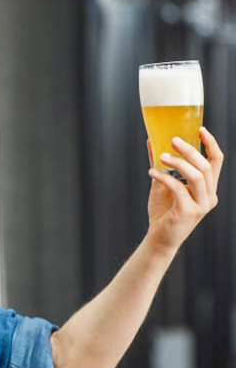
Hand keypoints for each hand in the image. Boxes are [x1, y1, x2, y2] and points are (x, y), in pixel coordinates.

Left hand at [145, 127, 223, 255]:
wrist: (159, 238)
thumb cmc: (163, 211)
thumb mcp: (162, 183)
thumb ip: (161, 164)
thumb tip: (151, 141)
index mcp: (208, 187)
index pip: (216, 161)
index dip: (210, 143)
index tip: (200, 129)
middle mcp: (209, 195)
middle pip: (206, 165)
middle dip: (190, 150)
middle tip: (173, 139)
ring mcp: (201, 205)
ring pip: (197, 176)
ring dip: (178, 163)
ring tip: (161, 156)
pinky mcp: (189, 212)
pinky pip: (179, 189)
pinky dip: (165, 178)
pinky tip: (152, 172)